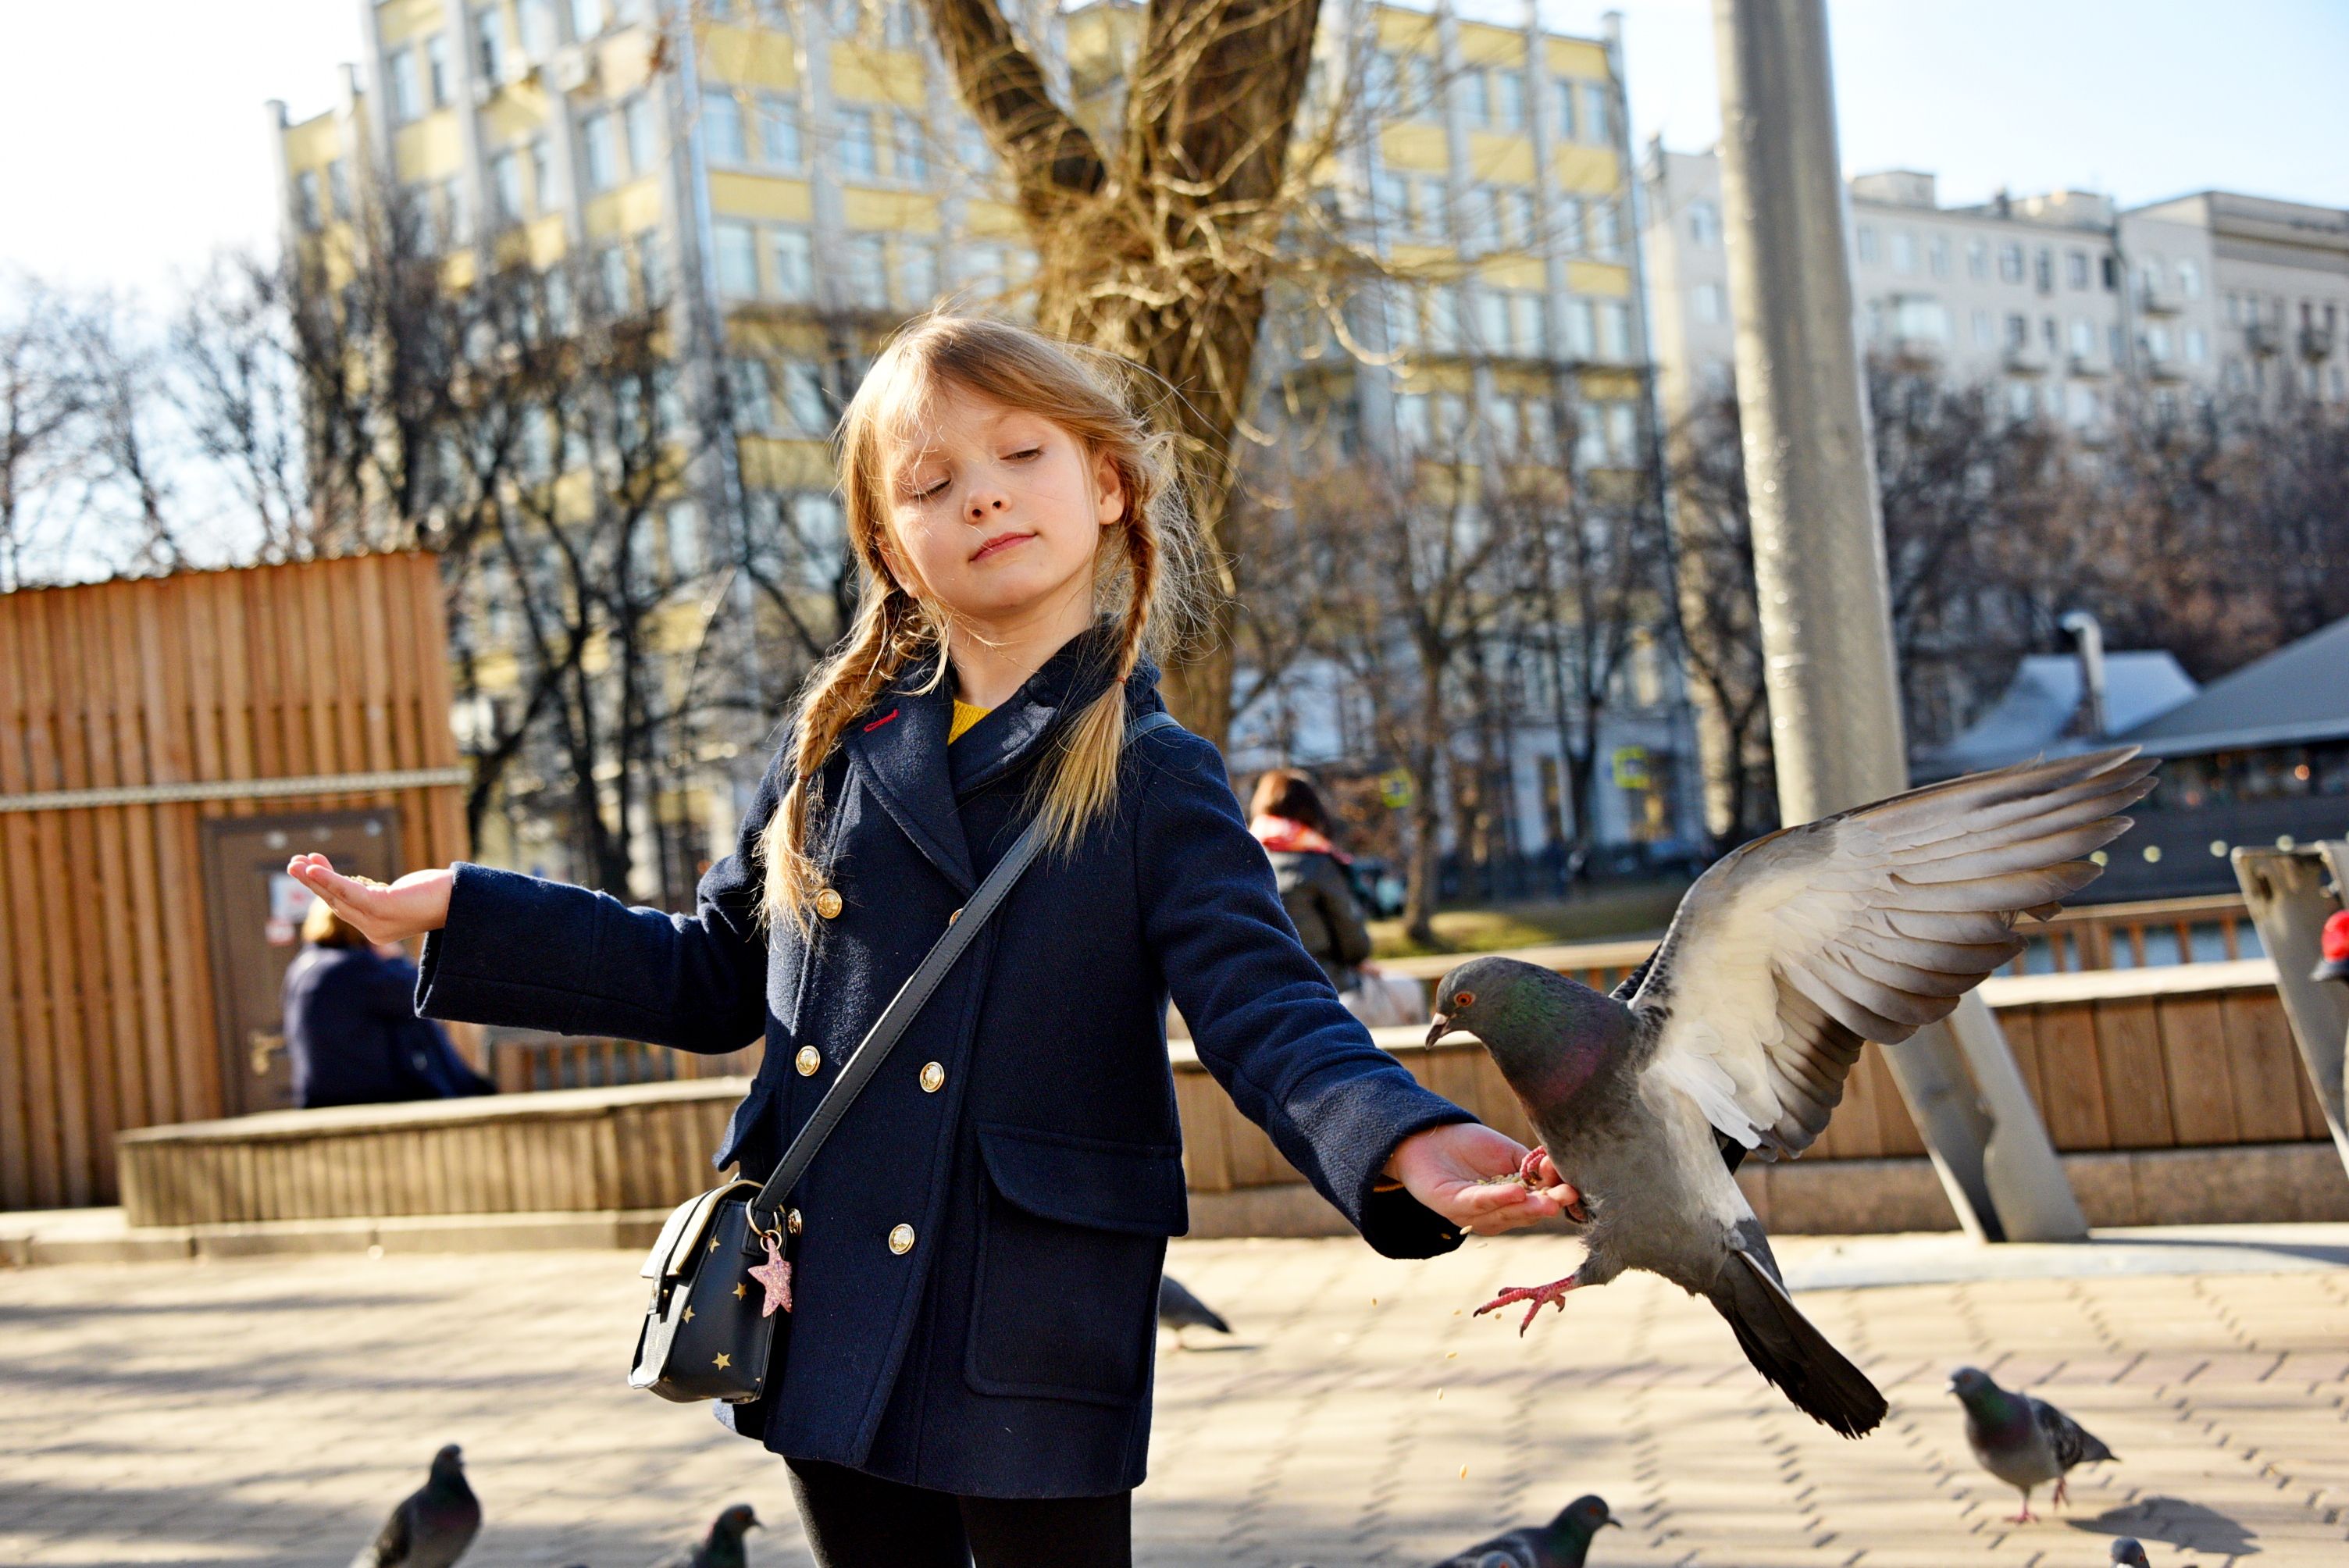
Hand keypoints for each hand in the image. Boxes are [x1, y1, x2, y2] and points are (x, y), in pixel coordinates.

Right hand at [285, 854, 453, 944]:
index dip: (324, 887)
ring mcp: (378, 922)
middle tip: (292, 864)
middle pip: (335, 903)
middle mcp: (375, 931)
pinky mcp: (383, 909)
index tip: (311, 867)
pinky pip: (349, 892)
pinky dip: (329, 879)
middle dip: (312, 882)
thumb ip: (377, 895)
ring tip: (295, 863)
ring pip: (338, 897)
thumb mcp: (401, 895)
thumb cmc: (436, 894)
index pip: (343, 908)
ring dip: (314, 878)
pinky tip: (313, 867)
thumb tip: (356, 884)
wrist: (464, 899)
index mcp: (377, 929)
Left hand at [1384, 1122, 1580, 1237]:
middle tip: (1568, 1196)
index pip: (1538, 1203)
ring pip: (1504, 1214)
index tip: (1575, 1186)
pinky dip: (1497, 1199)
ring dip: (1527, 1207)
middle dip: (1547, 1205)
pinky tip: (1515, 1191)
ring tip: (1548, 1199)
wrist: (1428, 1136)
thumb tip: (1563, 1170)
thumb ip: (1532, 1166)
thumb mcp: (1509, 1154)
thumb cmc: (1469, 1146)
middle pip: (1524, 1214)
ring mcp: (1472, 1213)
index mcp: (1511, 1203)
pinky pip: (1477, 1203)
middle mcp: (1493, 1214)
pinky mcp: (1450, 1205)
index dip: (1556, 1196)